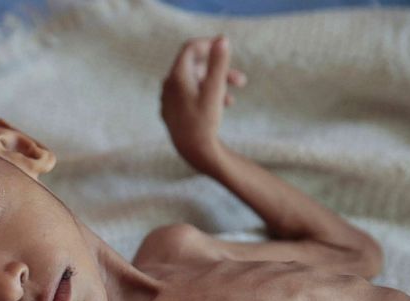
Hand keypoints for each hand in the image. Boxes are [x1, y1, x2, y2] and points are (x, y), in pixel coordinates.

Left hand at [160, 35, 247, 174]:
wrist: (193, 154)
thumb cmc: (205, 121)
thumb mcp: (215, 90)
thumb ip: (218, 63)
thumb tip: (222, 39)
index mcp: (176, 77)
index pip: (190, 49)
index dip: (209, 45)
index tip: (226, 49)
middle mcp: (168, 87)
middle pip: (195, 68)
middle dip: (219, 71)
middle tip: (241, 81)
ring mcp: (168, 101)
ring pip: (194, 84)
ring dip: (215, 87)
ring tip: (232, 99)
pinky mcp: (172, 113)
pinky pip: (190, 97)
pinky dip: (205, 97)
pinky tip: (220, 108)